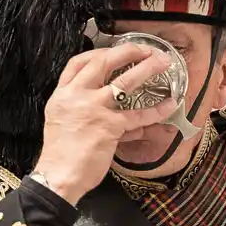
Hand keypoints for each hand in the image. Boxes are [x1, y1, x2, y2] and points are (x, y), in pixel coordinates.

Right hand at [30, 46, 180, 205]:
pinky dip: (155, 111)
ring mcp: (93, 109)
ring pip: (124, 81)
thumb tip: (126, 121)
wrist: (57, 176)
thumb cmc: (61, 155)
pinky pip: (137, 115)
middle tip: (145, 49)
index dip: (98, 53)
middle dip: (127, 51)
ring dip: (146, 68)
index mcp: (62, 95)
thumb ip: (89, 114)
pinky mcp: (109, 126)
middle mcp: (76, 96)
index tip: (114, 50)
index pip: (78, 63)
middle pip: (102, 62)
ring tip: (162, 62)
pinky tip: (168, 106)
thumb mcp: (64, 124)